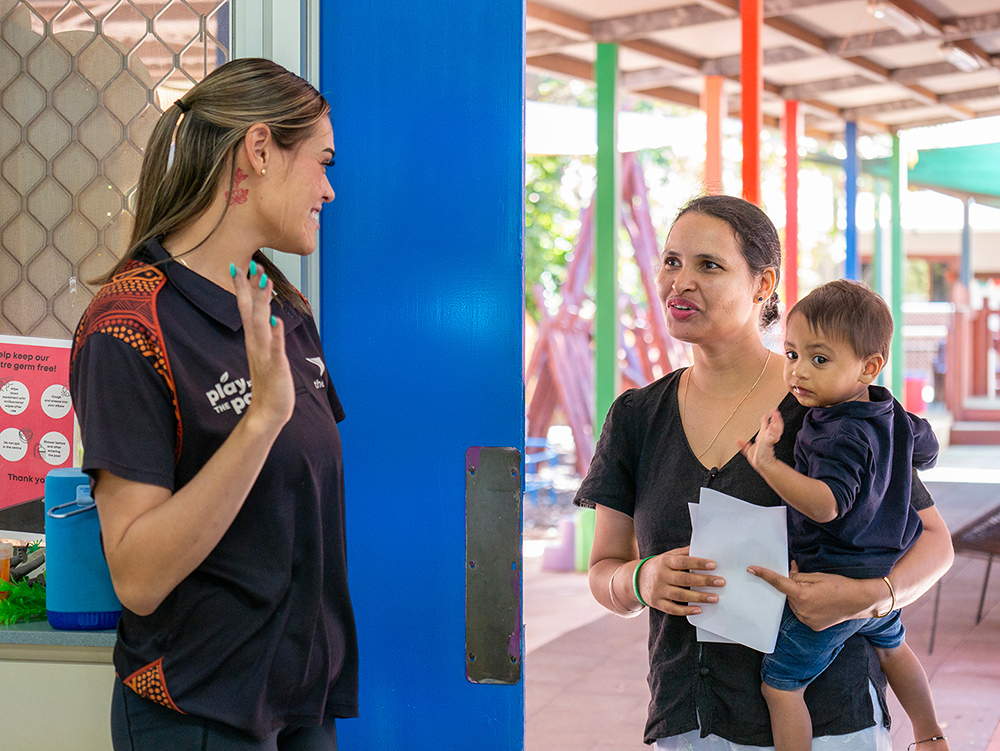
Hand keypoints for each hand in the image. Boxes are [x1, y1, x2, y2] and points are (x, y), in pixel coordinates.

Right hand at [232, 262, 294, 428]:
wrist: (268, 411)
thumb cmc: (269, 383)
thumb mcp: (266, 354)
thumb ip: (265, 336)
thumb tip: (268, 317)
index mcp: (254, 340)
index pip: (245, 309)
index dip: (243, 288)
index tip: (240, 266)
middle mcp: (256, 344)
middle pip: (251, 311)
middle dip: (252, 289)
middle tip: (254, 266)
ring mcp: (264, 354)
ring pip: (261, 324)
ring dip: (262, 304)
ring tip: (266, 283)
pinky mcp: (275, 367)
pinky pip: (275, 349)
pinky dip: (276, 335)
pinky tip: (277, 321)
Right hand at [636, 546, 725, 615]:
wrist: (635, 579)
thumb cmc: (658, 566)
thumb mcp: (668, 556)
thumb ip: (684, 553)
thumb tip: (703, 548)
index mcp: (665, 561)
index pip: (683, 561)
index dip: (698, 563)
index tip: (714, 565)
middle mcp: (661, 576)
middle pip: (684, 579)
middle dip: (704, 581)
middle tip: (721, 582)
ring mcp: (658, 590)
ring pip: (680, 595)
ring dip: (699, 597)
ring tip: (715, 598)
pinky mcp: (657, 603)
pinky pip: (672, 609)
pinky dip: (686, 610)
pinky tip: (699, 609)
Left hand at [738, 408, 783, 470]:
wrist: (760, 464)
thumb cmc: (757, 458)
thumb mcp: (749, 450)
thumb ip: (744, 445)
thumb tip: (737, 440)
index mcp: (763, 437)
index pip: (765, 426)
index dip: (765, 420)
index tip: (765, 414)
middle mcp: (767, 437)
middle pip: (774, 425)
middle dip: (775, 418)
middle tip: (774, 410)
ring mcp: (769, 439)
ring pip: (776, 428)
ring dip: (777, 421)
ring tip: (776, 414)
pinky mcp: (769, 442)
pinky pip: (773, 435)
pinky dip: (773, 431)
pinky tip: (772, 426)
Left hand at [747, 561, 879, 630]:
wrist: (860, 600)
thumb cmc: (840, 585)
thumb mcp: (817, 575)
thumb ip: (798, 574)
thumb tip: (788, 571)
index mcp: (802, 595)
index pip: (778, 582)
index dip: (764, 575)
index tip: (751, 569)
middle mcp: (802, 610)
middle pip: (788, 594)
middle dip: (794, 587)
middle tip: (810, 584)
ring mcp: (807, 620)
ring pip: (795, 604)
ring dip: (800, 598)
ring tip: (819, 595)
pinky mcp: (813, 626)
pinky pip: (802, 614)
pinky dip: (806, 607)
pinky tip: (820, 604)